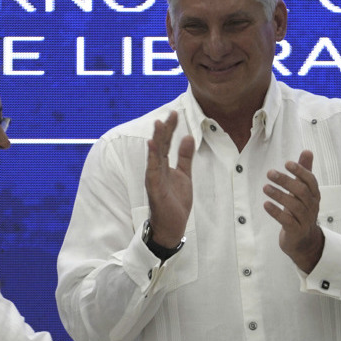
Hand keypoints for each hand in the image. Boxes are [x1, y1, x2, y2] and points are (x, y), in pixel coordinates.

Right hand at [145, 111, 193, 246]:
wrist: (172, 226)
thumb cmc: (175, 202)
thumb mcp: (185, 175)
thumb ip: (185, 157)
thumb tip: (188, 137)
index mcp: (164, 166)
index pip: (166, 143)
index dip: (171, 129)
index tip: (175, 114)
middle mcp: (157, 170)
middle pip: (160, 146)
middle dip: (165, 130)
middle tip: (170, 114)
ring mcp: (154, 179)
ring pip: (155, 156)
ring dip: (157, 140)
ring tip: (159, 124)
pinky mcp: (154, 189)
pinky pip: (152, 171)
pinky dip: (152, 158)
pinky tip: (152, 145)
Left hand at [262, 150, 324, 272]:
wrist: (304, 241)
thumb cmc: (301, 211)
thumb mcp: (303, 192)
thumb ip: (304, 172)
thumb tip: (307, 151)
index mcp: (314, 195)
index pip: (310, 180)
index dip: (300, 171)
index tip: (287, 163)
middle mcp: (312, 206)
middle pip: (301, 191)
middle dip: (286, 181)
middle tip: (270, 173)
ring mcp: (305, 220)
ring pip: (294, 206)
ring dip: (279, 195)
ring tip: (265, 187)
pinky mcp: (296, 231)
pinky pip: (287, 221)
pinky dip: (276, 212)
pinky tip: (266, 204)